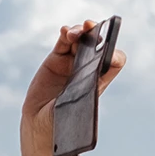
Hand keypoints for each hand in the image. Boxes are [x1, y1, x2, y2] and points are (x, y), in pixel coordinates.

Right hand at [20, 21, 127, 137]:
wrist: (40, 126)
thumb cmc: (62, 123)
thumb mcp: (74, 108)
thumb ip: (83, 90)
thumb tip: (95, 66)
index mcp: (99, 81)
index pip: (114, 61)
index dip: (113, 54)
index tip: (107, 55)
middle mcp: (87, 69)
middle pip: (98, 44)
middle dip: (96, 33)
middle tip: (90, 29)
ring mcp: (72, 62)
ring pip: (81, 39)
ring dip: (79, 31)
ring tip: (73, 34)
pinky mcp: (56, 59)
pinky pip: (63, 41)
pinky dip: (66, 33)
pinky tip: (65, 31)